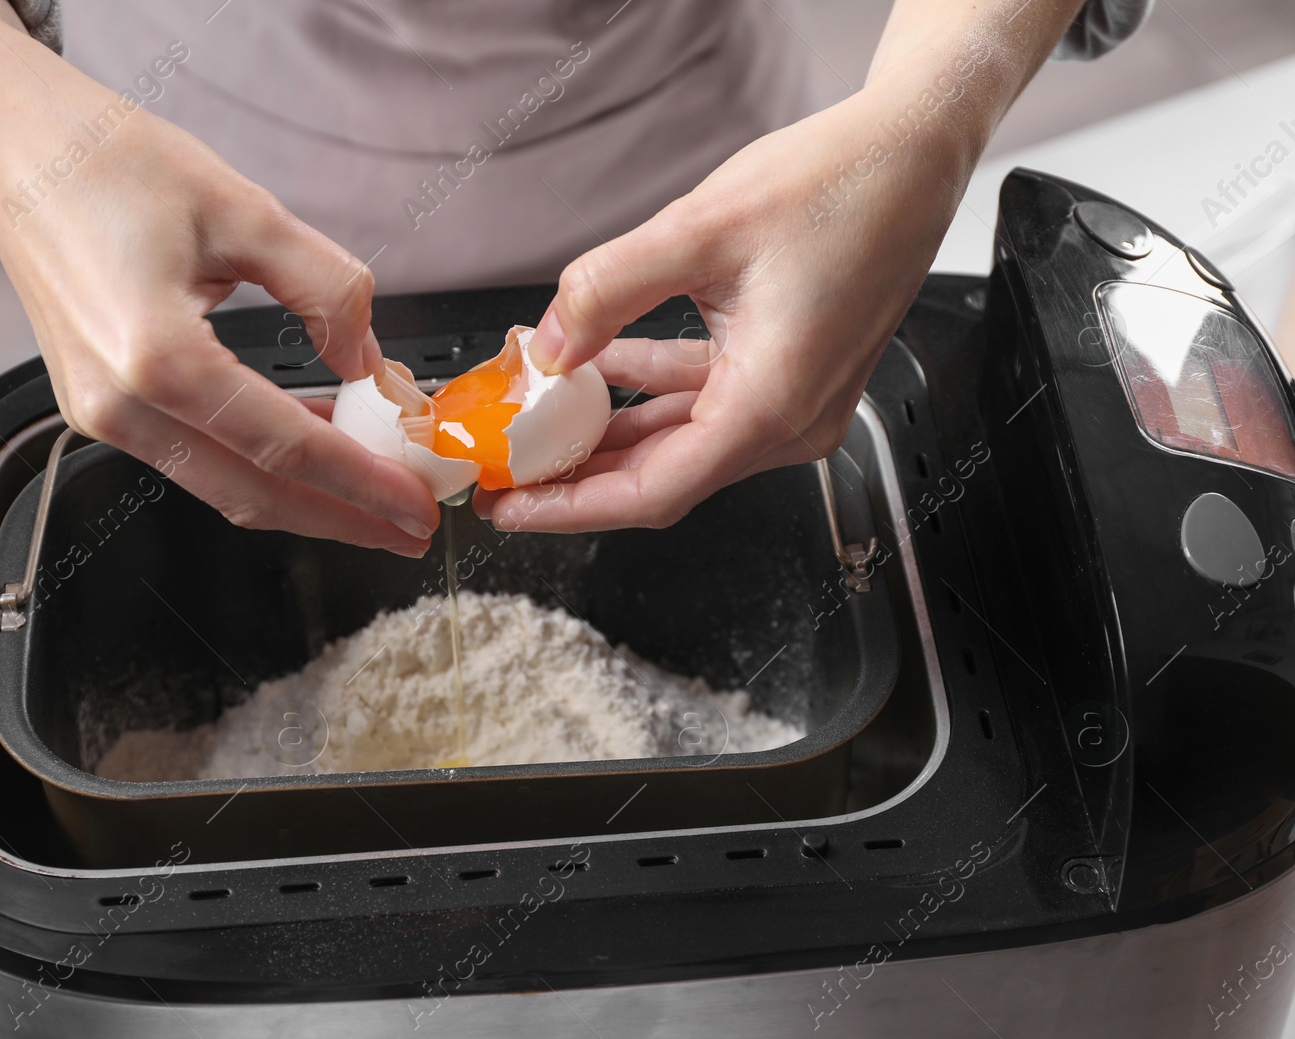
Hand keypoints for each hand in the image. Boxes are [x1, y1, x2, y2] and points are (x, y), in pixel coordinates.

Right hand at [0, 0, 439, 554]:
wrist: (14, 144)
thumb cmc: (107, 161)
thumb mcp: (243, 209)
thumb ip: (325, 289)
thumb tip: (371, 362)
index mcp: (156, 356)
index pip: (284, 447)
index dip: (362, 485)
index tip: (417, 509)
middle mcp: (119, 404)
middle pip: (253, 494)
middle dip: (342, 519)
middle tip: (411, 528)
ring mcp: (100, 414)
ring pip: (223, 486)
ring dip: (304, 499)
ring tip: (375, 498)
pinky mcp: (98, 407)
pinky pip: (195, 457)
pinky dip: (259, 465)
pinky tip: (314, 449)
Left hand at [478, 0, 1087, 532]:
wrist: (913, 152)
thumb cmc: (842, 185)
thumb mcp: (701, 229)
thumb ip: (609, 291)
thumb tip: (546, 346)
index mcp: (772, 406)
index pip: (652, 492)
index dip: (570, 507)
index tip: (509, 506)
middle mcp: (789, 423)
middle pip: (660, 478)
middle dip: (576, 476)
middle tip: (504, 467)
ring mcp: (794, 404)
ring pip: (677, 443)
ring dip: (606, 432)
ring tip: (533, 417)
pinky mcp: (789, 376)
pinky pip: (702, 404)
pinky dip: (647, 392)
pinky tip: (596, 365)